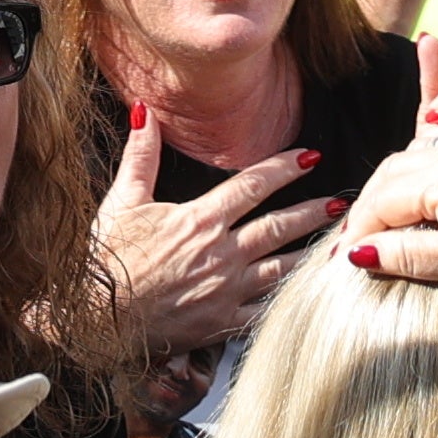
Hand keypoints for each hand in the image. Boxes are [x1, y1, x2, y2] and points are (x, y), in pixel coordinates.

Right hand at [94, 102, 339, 350]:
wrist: (96, 319)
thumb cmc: (106, 259)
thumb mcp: (121, 200)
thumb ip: (141, 156)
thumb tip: (146, 112)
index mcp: (199, 220)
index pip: (252, 185)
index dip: (284, 168)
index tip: (310, 158)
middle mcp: (220, 255)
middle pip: (278, 227)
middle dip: (312, 211)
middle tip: (340, 201)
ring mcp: (225, 293)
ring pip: (282, 268)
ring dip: (311, 252)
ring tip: (336, 242)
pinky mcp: (222, 324)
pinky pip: (267, 310)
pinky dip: (291, 299)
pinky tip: (308, 291)